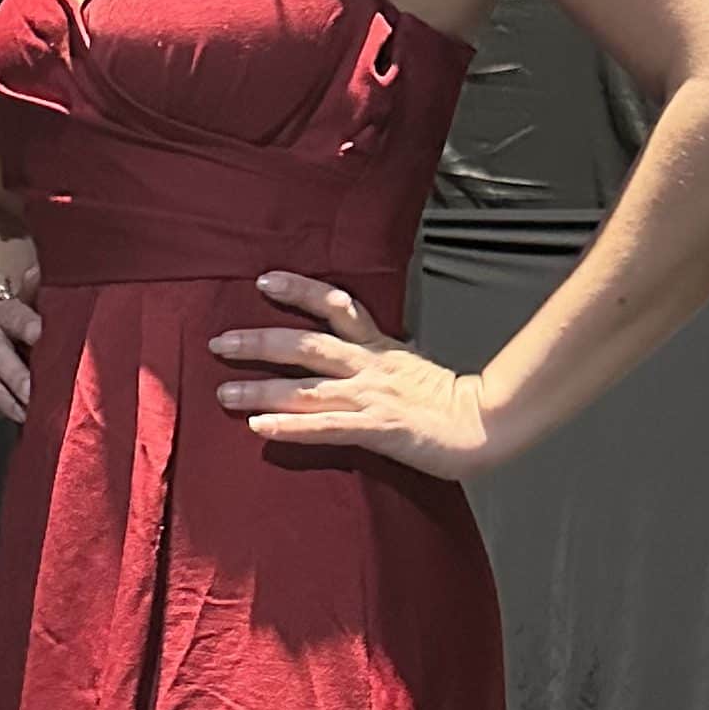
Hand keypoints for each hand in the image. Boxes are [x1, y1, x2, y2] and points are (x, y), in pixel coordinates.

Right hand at [0, 238, 42, 424]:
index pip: (16, 316)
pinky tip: (24, 416)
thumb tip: (37, 271)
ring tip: (33, 410)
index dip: (27, 325)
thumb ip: (38, 292)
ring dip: (11, 396)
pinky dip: (6, 406)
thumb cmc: (21, 323)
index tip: (40, 335)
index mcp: (6, 311)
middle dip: (18, 374)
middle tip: (36, 390)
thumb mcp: (32, 305)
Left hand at [210, 272, 498, 477]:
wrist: (487, 424)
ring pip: (307, 387)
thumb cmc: (450, 402)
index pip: (337, 306)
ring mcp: (372, 396)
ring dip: (261, 389)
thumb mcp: (412, 366)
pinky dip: (291, 426)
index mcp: (380, 347)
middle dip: (259, 343)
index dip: (299, 290)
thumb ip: (379, 359)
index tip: (265, 281)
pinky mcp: (378, 429)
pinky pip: (326, 427)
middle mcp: (370, 366)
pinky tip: (260, 428)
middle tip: (221, 342)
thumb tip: (351, 355)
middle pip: (306, 345)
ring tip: (224, 393)